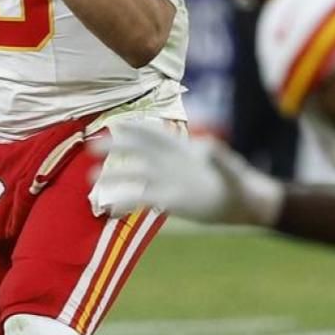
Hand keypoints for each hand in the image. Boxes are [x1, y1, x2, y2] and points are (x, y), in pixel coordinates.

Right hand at [89, 121, 283, 223]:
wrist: (243, 205)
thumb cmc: (239, 184)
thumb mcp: (233, 172)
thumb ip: (222, 161)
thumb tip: (209, 148)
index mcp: (184, 150)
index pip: (156, 135)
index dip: (136, 127)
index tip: (116, 123)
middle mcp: (171, 163)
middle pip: (138, 152)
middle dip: (115, 148)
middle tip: (92, 147)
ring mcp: (167, 182)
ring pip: (135, 176)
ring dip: (115, 178)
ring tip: (90, 182)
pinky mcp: (169, 201)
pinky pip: (142, 200)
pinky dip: (125, 203)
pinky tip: (110, 210)